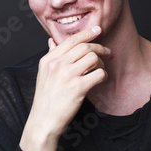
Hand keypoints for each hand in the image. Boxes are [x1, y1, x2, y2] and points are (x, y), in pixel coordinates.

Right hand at [19, 26, 109, 150]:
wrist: (44, 121)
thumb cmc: (45, 98)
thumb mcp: (43, 74)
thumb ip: (50, 56)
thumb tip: (52, 41)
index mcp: (48, 60)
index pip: (70, 40)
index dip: (86, 33)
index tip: (98, 30)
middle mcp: (57, 65)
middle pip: (84, 47)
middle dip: (99, 47)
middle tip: (107, 51)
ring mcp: (67, 76)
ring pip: (93, 58)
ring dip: (101, 63)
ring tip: (100, 70)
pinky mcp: (78, 88)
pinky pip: (98, 74)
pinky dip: (103, 75)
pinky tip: (100, 80)